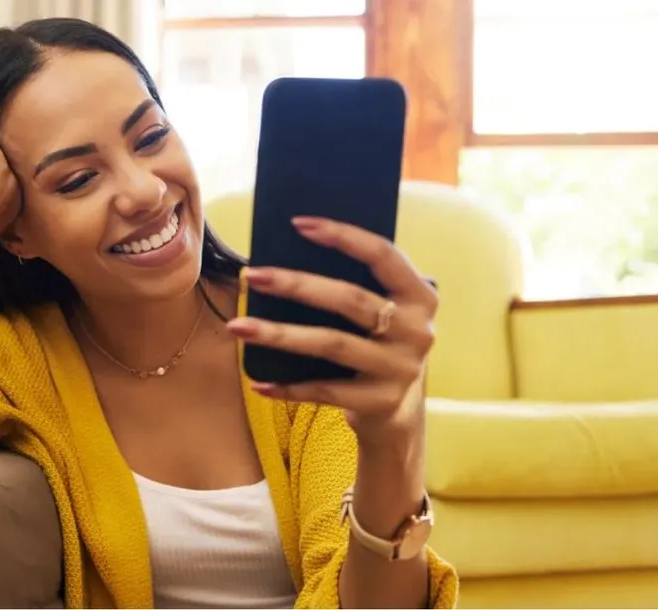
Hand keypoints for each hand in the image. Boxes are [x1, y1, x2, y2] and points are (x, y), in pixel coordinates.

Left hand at [226, 216, 437, 437]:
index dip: (343, 236)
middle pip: (349, 299)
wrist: (397, 411)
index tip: (298, 223)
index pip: (383, 254)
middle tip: (252, 275)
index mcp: (420, 295)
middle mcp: (417, 330)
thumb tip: (289, 255)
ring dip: (279, 334)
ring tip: (238, 326)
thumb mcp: (382, 313)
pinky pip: (325, 391)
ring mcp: (401, 369)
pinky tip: (259, 382)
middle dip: (296, 285)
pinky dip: (289, 387)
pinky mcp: (380, 402)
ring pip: (331, 344)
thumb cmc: (376, 345)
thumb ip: (356, 286)